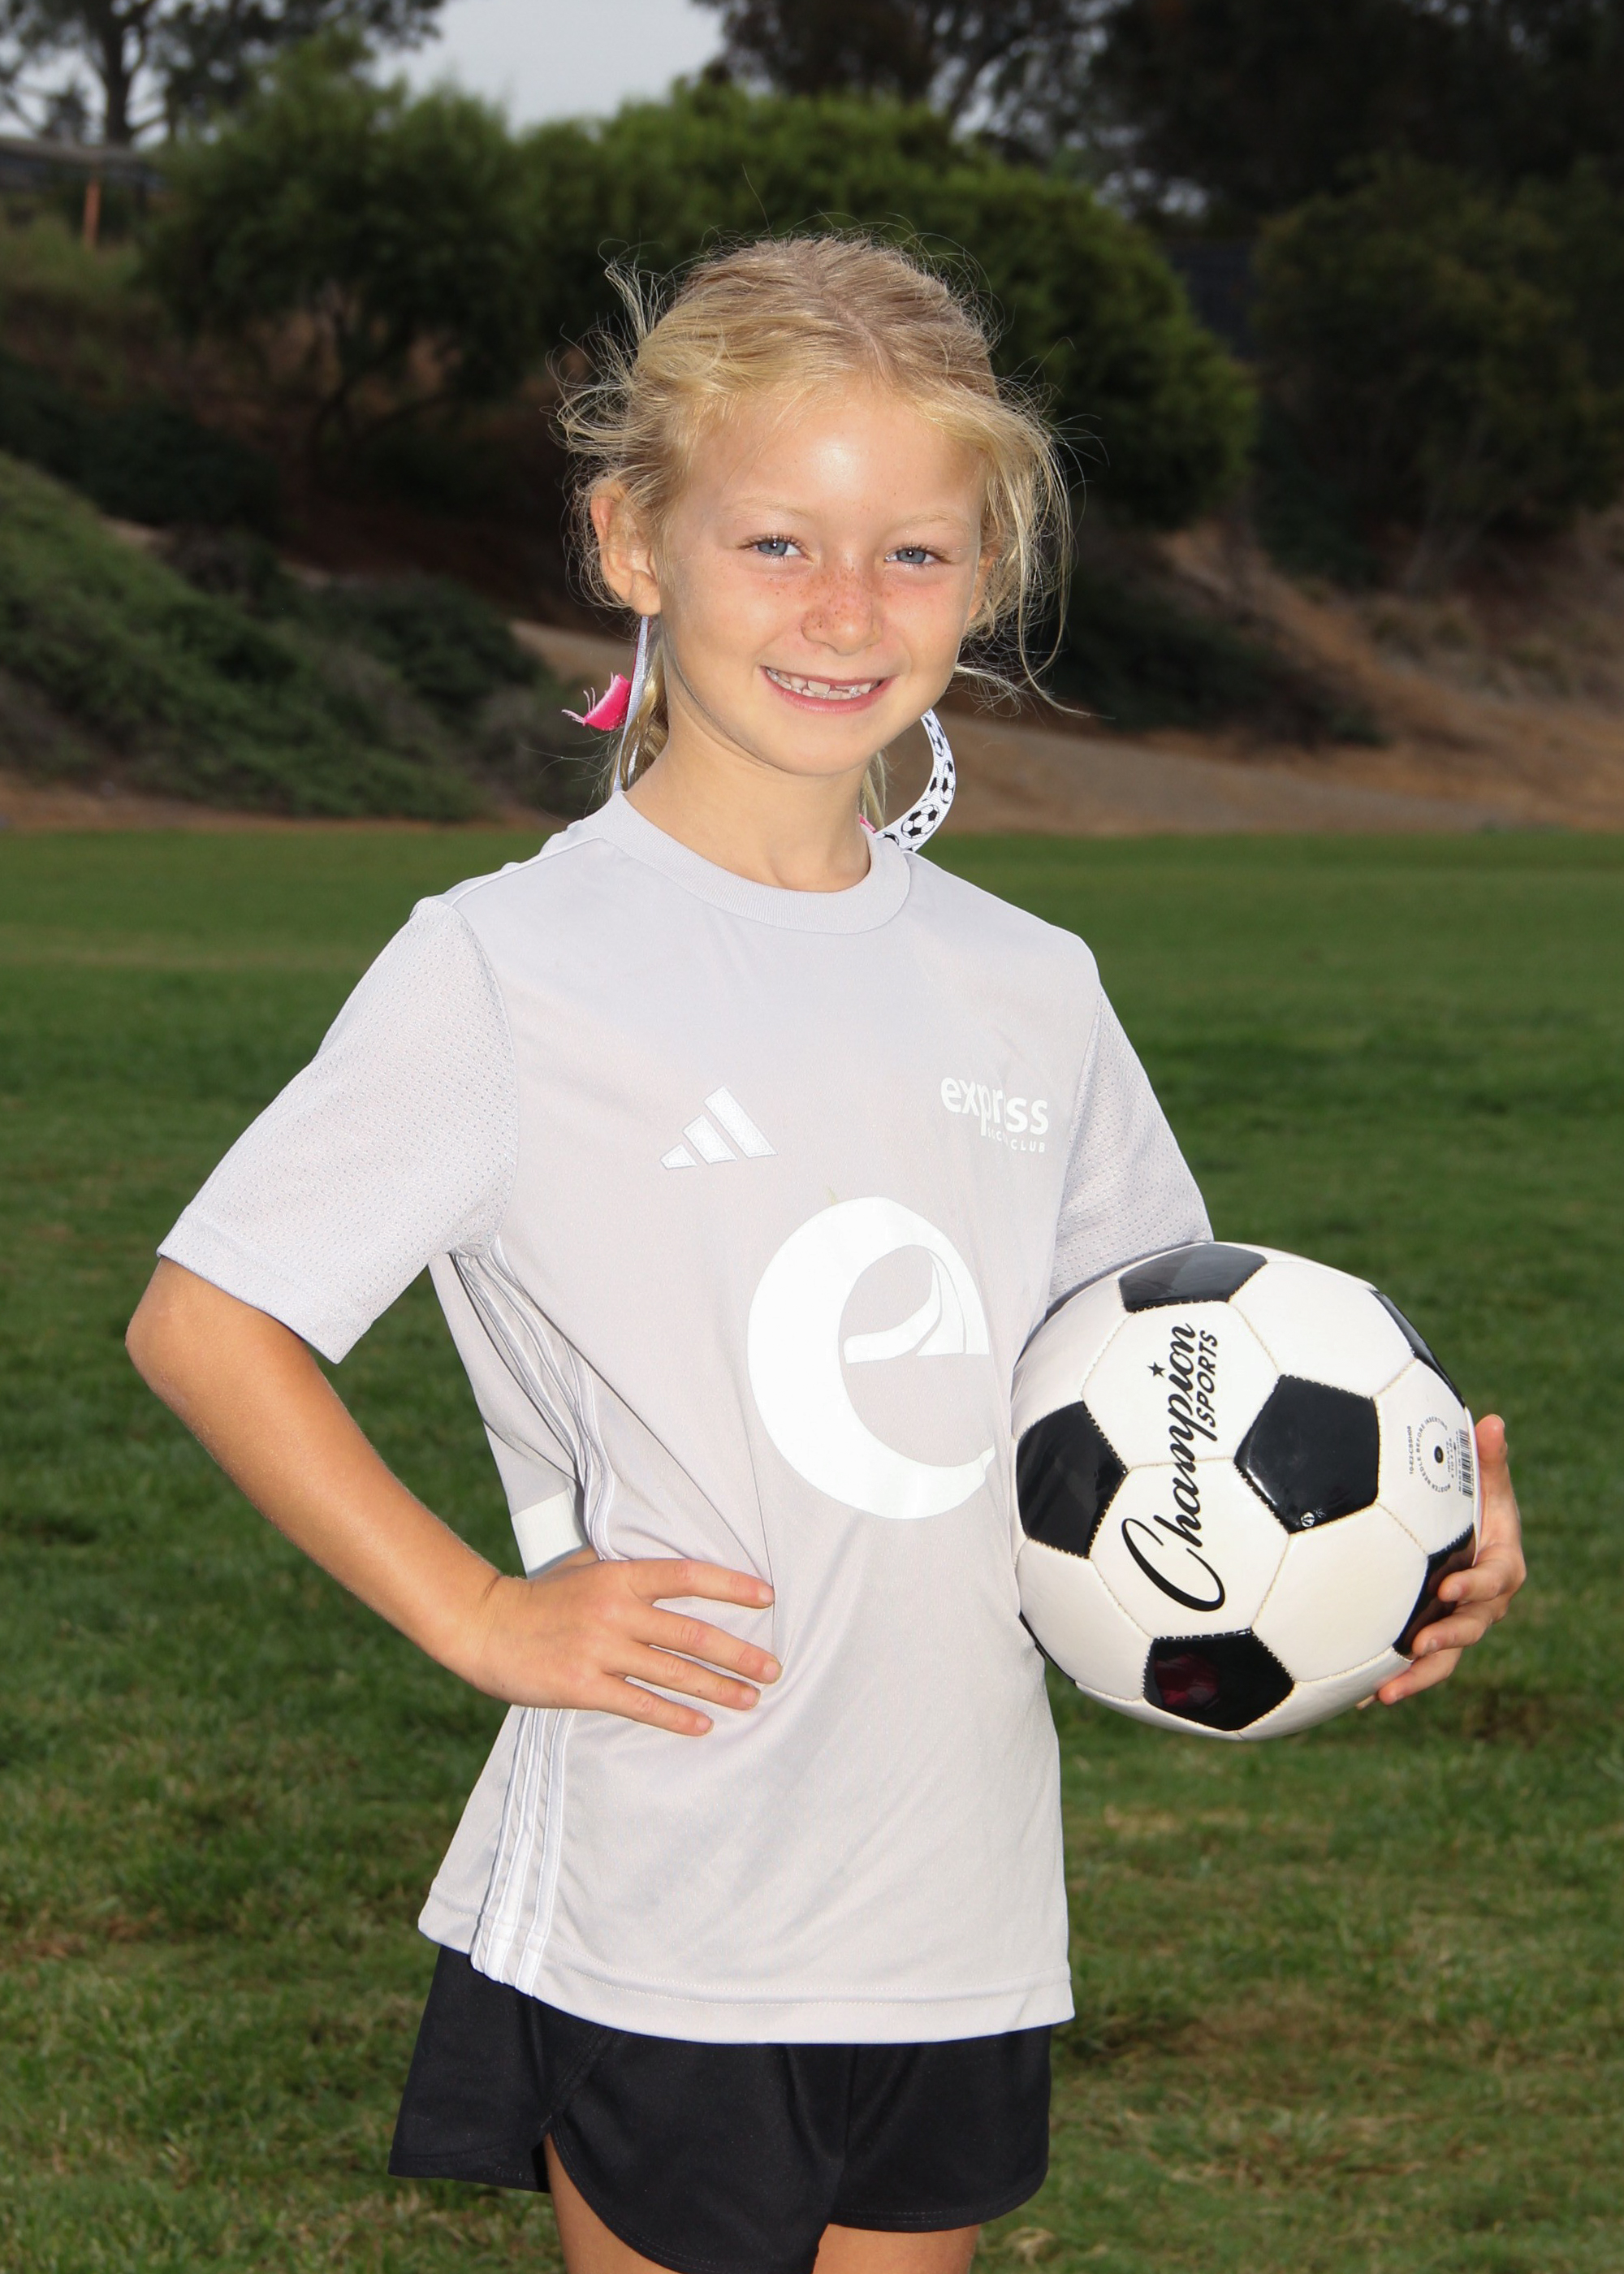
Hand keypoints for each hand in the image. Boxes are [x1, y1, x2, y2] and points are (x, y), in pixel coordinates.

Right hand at [460, 1551, 779, 1736]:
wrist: (484, 1625)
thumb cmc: (539, 1595)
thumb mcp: (584, 1565)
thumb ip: (625, 1566)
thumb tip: (668, 1558)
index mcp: (619, 1576)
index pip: (688, 1576)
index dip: (731, 1586)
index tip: (768, 1598)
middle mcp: (615, 1610)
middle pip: (692, 1633)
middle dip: (739, 1653)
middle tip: (773, 1668)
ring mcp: (600, 1649)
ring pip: (673, 1671)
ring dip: (718, 1688)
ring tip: (750, 1699)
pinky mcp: (583, 1685)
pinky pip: (640, 1703)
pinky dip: (676, 1716)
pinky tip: (703, 1725)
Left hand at [1367, 1413, 1524, 1706]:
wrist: (1453, 1532)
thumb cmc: (1469, 1501)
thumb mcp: (1481, 1480)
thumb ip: (1488, 1459)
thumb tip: (1494, 1421)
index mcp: (1498, 1565)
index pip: (1496, 1579)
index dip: (1476, 1586)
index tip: (1450, 1587)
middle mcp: (1480, 1602)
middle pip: (1473, 1626)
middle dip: (1449, 1637)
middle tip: (1421, 1641)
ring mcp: (1453, 1624)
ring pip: (1443, 1658)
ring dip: (1417, 1676)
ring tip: (1385, 1693)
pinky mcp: (1426, 1637)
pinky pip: (1412, 1665)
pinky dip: (1388, 1680)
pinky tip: (1355, 1699)